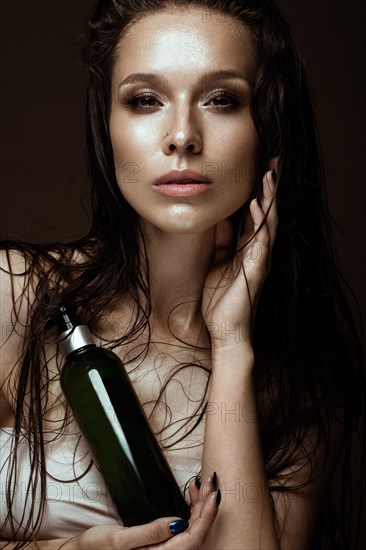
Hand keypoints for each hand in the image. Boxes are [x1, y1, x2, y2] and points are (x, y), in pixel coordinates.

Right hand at [60, 476, 218, 549]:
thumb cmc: (96, 549)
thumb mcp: (120, 540)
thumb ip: (151, 533)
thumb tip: (178, 522)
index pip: (194, 539)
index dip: (207, 516)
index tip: (214, 494)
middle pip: (197, 533)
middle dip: (206, 505)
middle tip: (210, 480)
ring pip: (192, 529)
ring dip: (199, 505)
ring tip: (201, 483)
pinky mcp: (160, 544)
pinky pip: (183, 528)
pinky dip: (190, 509)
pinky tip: (189, 495)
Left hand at [202, 169, 277, 349]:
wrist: (225, 329)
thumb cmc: (221, 299)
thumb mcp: (218, 262)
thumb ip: (222, 242)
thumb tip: (219, 219)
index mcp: (247, 249)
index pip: (256, 215)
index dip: (258, 192)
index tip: (259, 169)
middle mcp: (257, 251)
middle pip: (266, 213)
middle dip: (269, 189)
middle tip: (272, 162)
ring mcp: (259, 260)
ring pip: (268, 223)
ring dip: (268, 199)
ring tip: (268, 175)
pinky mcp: (256, 269)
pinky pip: (260, 241)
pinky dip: (260, 222)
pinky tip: (256, 206)